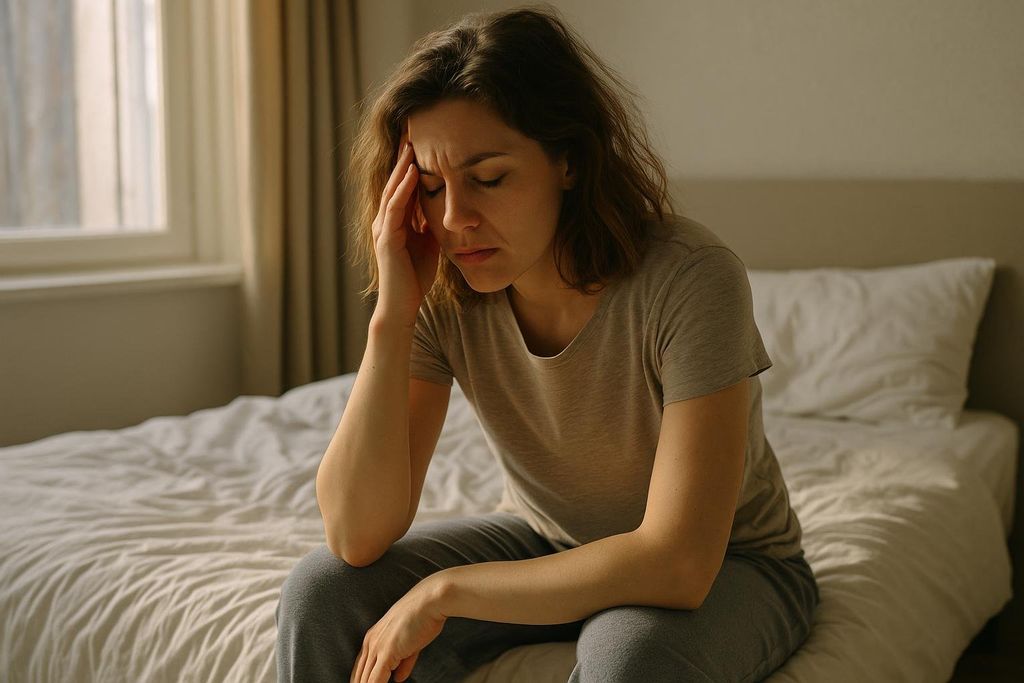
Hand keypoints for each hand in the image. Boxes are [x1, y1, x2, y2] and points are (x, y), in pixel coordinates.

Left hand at [350, 575, 448, 682]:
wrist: (430, 602)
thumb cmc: (423, 617)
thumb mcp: (410, 643)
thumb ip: (403, 662)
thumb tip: (398, 678)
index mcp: (373, 638)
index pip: (361, 668)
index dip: (361, 681)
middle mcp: (371, 642)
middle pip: (359, 675)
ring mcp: (377, 647)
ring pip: (365, 679)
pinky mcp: (387, 651)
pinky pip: (376, 679)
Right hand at [371, 121, 440, 328]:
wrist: (403, 307)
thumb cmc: (415, 279)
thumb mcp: (429, 244)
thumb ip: (430, 225)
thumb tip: (444, 208)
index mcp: (394, 222)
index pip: (401, 186)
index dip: (409, 164)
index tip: (421, 141)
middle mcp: (384, 221)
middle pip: (394, 181)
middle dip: (402, 156)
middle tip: (412, 129)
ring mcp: (383, 229)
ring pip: (392, 190)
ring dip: (402, 165)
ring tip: (412, 142)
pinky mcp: (387, 239)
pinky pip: (394, 207)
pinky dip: (403, 188)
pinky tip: (411, 171)